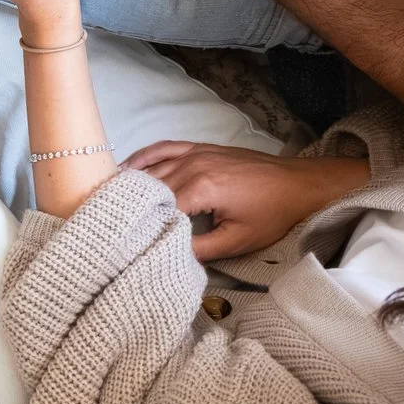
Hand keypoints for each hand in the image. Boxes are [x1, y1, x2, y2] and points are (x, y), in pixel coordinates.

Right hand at [126, 142, 372, 259]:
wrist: (298, 184)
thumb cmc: (271, 214)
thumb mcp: (237, 241)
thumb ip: (199, 249)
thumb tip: (166, 256)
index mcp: (201, 189)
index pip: (156, 210)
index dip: (139, 227)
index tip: (122, 243)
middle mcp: (193, 165)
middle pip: (148, 187)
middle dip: (129, 206)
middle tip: (105, 226)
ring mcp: (195, 152)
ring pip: (151, 167)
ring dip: (129, 184)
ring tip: (107, 202)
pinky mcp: (200, 147)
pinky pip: (163, 147)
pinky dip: (143, 157)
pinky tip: (127, 168)